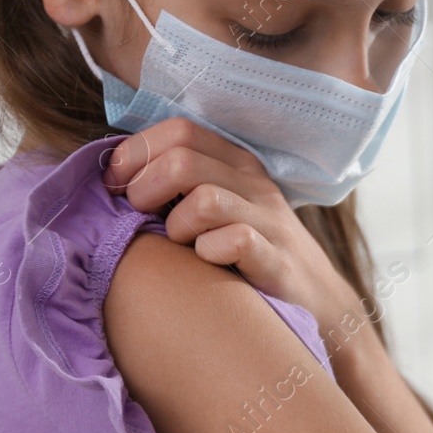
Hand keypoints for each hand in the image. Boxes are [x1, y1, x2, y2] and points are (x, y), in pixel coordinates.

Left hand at [104, 117, 367, 342]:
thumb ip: (179, 184)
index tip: (117, 185)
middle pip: (182, 161)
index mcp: (237, 164)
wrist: (317, 302)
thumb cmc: (248, 255)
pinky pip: (235, 241)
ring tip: (179, 243)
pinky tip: (207, 262)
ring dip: (176, 225)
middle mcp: (255, 185)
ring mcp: (270, 222)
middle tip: (141, 217)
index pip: (180, 130)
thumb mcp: (220, 207)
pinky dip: (209, 252)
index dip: (136, 152)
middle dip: (145, 189)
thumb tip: (114, 174)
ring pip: (205, 199)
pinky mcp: (278, 260)